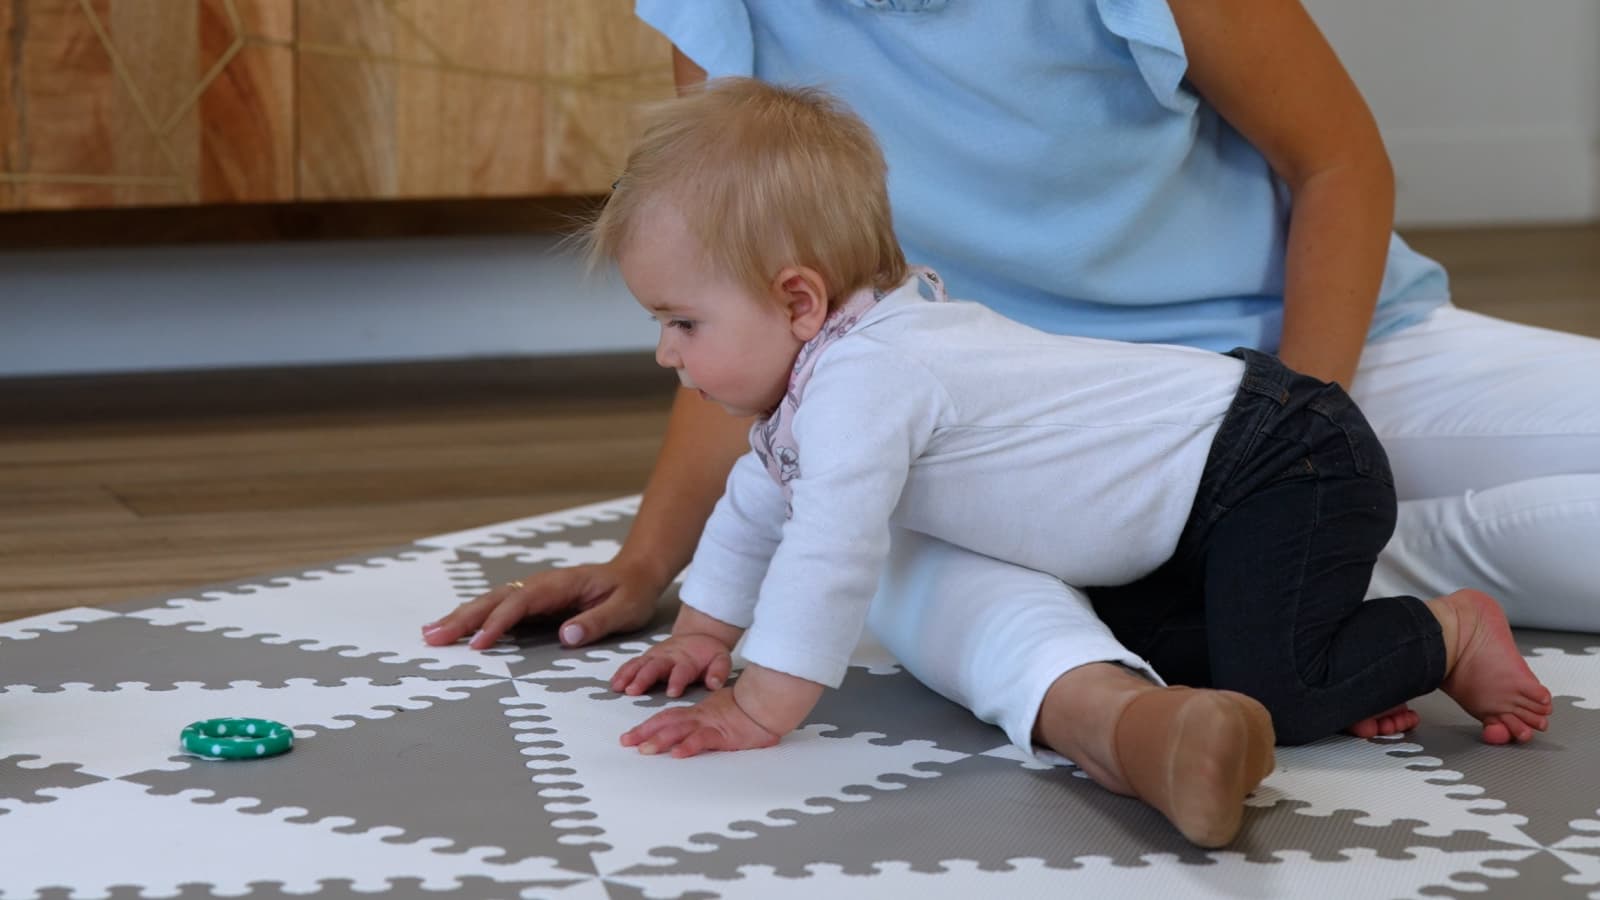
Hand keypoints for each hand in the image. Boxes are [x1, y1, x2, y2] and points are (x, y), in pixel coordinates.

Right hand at [421, 556, 666, 650]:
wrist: (635, 573)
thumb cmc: (631, 592)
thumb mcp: (624, 609)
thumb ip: (596, 622)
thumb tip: (565, 637)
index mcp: (559, 585)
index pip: (521, 603)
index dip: (498, 623)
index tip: (479, 644)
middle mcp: (540, 585)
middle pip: (495, 599)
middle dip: (463, 618)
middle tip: (431, 637)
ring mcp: (534, 592)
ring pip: (491, 603)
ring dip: (460, 618)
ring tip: (430, 634)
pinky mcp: (532, 603)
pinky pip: (498, 610)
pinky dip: (474, 619)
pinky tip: (454, 630)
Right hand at [611, 632, 734, 697]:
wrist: (699, 636)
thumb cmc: (709, 653)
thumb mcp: (721, 659)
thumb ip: (719, 671)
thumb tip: (714, 683)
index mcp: (687, 660)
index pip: (681, 671)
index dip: (677, 681)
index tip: (673, 692)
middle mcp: (669, 657)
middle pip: (654, 667)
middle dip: (643, 679)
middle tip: (634, 690)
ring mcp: (656, 657)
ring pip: (640, 665)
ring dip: (629, 676)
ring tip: (619, 688)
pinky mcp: (647, 658)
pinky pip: (632, 664)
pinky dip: (622, 673)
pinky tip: (614, 684)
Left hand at [620, 687, 780, 757]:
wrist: (767, 703)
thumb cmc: (748, 710)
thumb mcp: (721, 713)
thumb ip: (706, 723)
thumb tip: (691, 734)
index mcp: (698, 712)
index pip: (667, 717)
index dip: (647, 725)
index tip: (630, 736)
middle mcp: (699, 717)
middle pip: (666, 722)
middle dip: (644, 732)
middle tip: (625, 742)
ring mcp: (710, 725)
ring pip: (680, 730)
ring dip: (660, 739)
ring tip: (644, 749)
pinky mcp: (724, 735)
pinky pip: (703, 740)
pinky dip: (689, 746)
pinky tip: (677, 754)